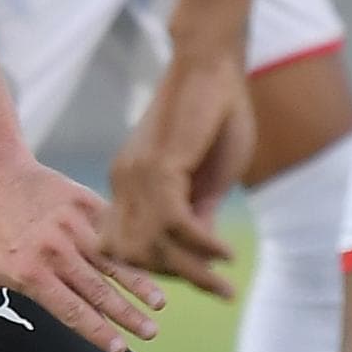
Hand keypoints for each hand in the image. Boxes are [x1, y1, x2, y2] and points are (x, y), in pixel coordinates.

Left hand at [0, 153, 163, 351]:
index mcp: (31, 273)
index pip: (70, 310)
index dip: (95, 332)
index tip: (117, 350)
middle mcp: (55, 252)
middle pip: (98, 291)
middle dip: (126, 316)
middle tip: (149, 334)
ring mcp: (73, 226)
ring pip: (112, 262)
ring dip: (138, 284)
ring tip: (159, 305)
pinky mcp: (86, 204)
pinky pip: (114, 230)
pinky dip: (134, 248)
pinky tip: (156, 263)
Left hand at [109, 48, 252, 299]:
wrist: (211, 61)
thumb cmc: (214, 111)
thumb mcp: (209, 173)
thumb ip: (199, 210)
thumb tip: (199, 251)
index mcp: (129, 183)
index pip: (128, 246)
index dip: (162, 269)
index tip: (202, 281)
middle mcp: (124, 182)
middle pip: (134, 254)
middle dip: (177, 278)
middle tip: (218, 290)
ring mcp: (137, 174)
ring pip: (151, 245)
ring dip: (190, 271)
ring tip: (224, 283)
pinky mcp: (159, 165)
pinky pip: (174, 223)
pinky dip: (201, 246)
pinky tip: (226, 254)